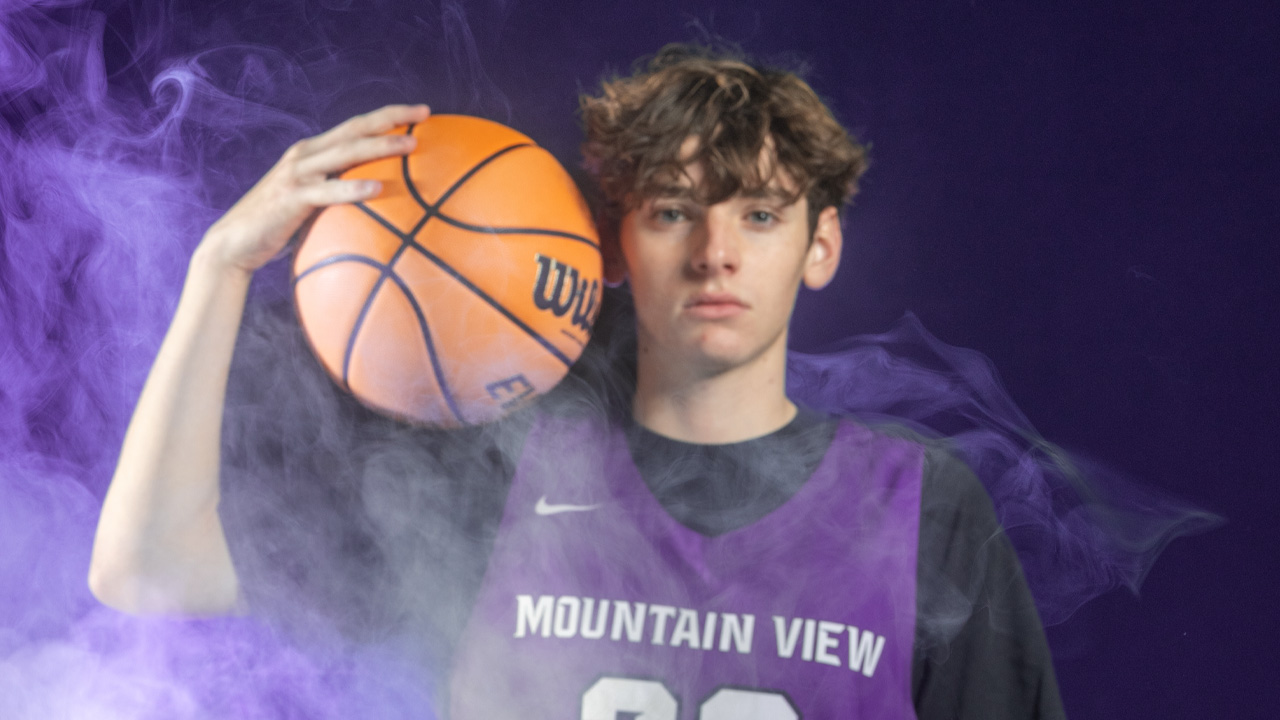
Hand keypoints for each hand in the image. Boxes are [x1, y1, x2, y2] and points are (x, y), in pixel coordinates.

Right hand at [199, 103, 430, 275]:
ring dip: (380, 147)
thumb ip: (338, 195)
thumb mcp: (313, 204)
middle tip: (425, 114)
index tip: (421, 113)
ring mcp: (298, 173)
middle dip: (391, 119)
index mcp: (313, 153)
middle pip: (355, 129)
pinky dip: (353, 188)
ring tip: (410, 147)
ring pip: (346, 153)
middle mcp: (306, 155)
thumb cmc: (279, 226)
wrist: (234, 243)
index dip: (387, 116)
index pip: (356, 127)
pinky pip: (328, 191)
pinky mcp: (292, 197)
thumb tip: (377, 204)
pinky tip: (377, 189)